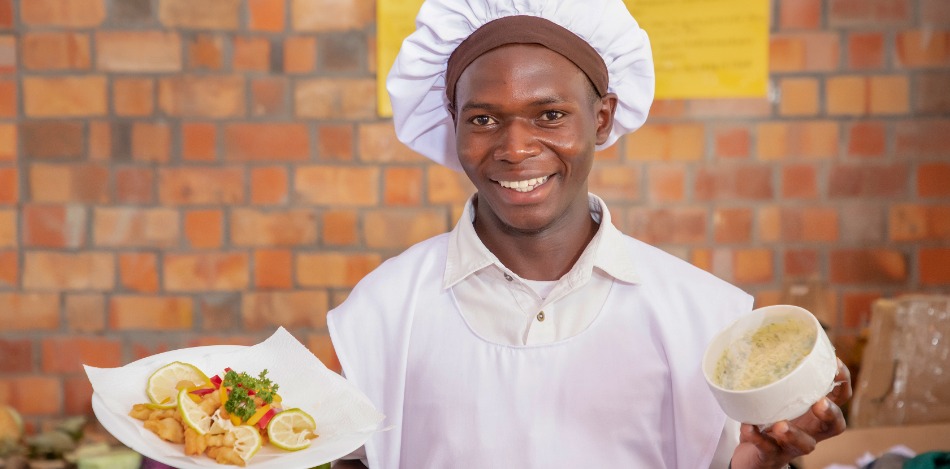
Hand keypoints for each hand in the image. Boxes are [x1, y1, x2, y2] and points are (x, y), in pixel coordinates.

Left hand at [730, 358, 852, 468]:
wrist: (753, 454)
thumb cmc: (768, 415)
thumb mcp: (775, 390)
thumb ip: (773, 365)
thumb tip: (759, 322)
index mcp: (815, 410)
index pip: (840, 396)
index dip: (842, 380)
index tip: (835, 363)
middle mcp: (811, 429)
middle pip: (835, 425)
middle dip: (831, 413)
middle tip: (819, 402)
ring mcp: (792, 445)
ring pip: (805, 445)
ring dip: (793, 434)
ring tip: (779, 425)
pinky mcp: (771, 455)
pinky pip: (766, 448)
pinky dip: (757, 438)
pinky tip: (747, 428)